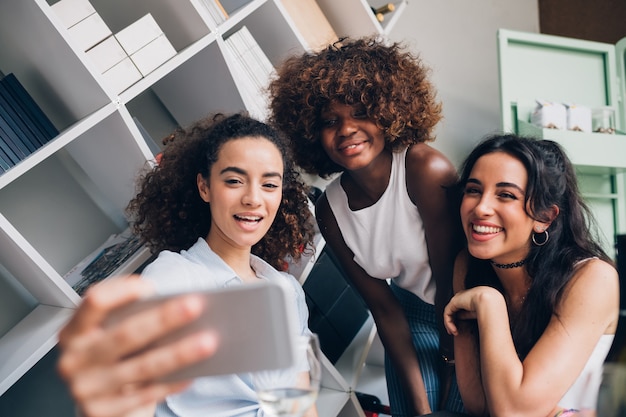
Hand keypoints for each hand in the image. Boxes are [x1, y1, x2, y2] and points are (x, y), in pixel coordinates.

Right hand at [57, 275, 217, 416]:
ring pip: (141, 367)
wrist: (101, 405)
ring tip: (208, 340)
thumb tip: (176, 305)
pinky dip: (173, 381)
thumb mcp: (112, 336)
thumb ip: (131, 319)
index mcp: (75, 331)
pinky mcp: (103, 411)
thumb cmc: (114, 360)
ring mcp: (87, 389)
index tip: (150, 287)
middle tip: (195, 305)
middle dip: (163, 318)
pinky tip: (194, 372)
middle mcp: (75, 359)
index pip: (94, 301)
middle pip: (124, 334)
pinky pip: (147, 394)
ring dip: (179, 352)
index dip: (121, 291)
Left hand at [443, 286, 501, 335]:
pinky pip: (447, 313)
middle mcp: (462, 296)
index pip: (460, 307)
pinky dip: (449, 322)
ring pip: (449, 312)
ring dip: (450, 324)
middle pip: (453, 310)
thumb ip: (467, 313)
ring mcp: (457, 298)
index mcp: (469, 296)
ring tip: (453, 332)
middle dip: (451, 321)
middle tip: (453, 331)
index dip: (459, 317)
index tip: (459, 327)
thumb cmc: (489, 305)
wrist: (489, 301)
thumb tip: (460, 318)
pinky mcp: (454, 302)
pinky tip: (453, 329)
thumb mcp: (476, 311)